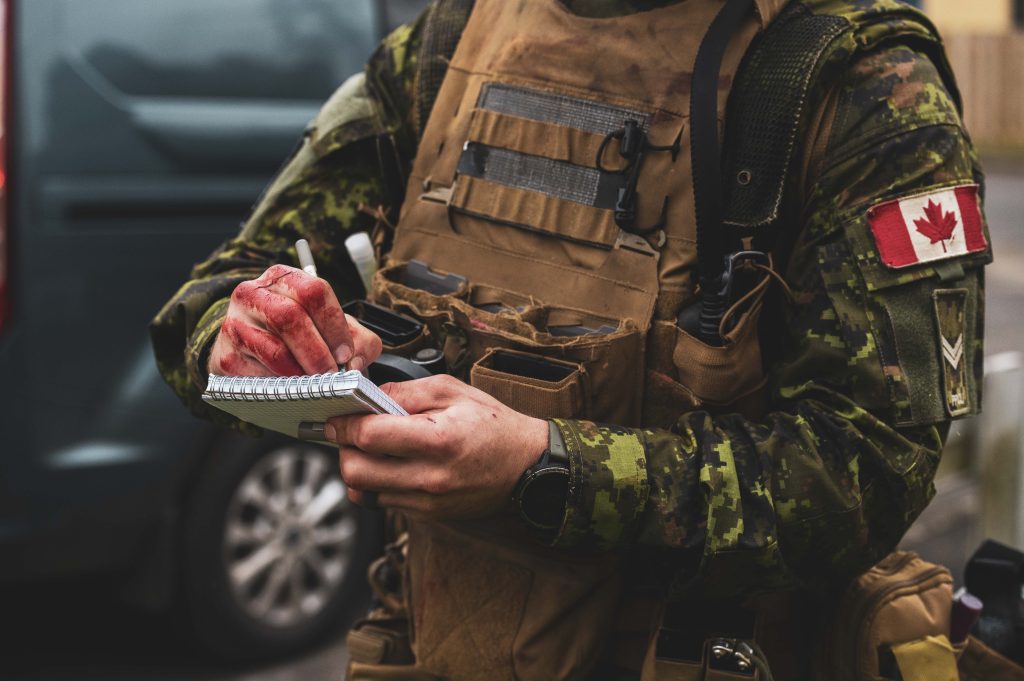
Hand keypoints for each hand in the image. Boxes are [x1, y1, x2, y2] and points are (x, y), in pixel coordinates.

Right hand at [209, 264, 381, 375]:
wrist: (253, 351)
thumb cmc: (300, 335)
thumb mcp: (333, 329)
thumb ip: (358, 340)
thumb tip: (356, 362)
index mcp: (284, 279)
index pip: (313, 290)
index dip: (334, 325)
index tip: (346, 353)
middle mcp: (254, 294)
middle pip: (289, 317)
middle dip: (317, 352)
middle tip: (332, 375)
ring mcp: (234, 323)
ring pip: (272, 349)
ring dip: (300, 372)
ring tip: (315, 385)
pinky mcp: (225, 355)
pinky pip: (256, 375)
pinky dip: (280, 386)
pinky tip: (291, 389)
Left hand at [325, 375, 548, 518]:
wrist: (526, 467)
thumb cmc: (493, 425)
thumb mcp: (453, 391)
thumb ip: (406, 391)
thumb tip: (368, 396)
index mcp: (437, 440)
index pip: (369, 436)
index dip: (345, 424)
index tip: (337, 417)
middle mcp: (429, 478)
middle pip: (356, 472)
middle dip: (344, 450)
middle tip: (349, 433)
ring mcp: (427, 503)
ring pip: (364, 492)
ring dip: (358, 469)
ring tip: (372, 449)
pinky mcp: (427, 516)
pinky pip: (384, 502)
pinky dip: (377, 484)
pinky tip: (392, 465)